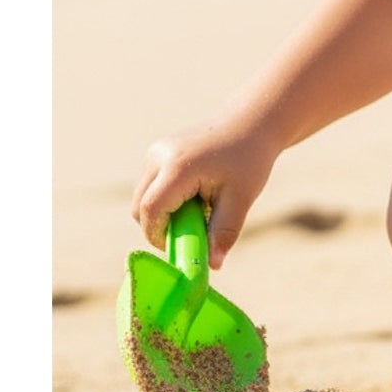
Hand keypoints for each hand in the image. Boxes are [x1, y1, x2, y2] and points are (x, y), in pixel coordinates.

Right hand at [131, 116, 279, 267]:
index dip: (159, 236)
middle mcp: (159, 156)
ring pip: (143, 198)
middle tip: (193, 231)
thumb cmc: (249, 160)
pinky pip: (151, 187)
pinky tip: (195, 194)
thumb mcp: (241, 198)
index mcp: (178, 166)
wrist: (251, 124)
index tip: (180, 247)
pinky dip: (165, 199)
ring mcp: (155, 152)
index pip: (150, 211)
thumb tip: (213, 267)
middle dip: (160, 227)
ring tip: (199, 208)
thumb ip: (224, 233)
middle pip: (140, 207)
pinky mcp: (156, 152)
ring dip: (163, 213)